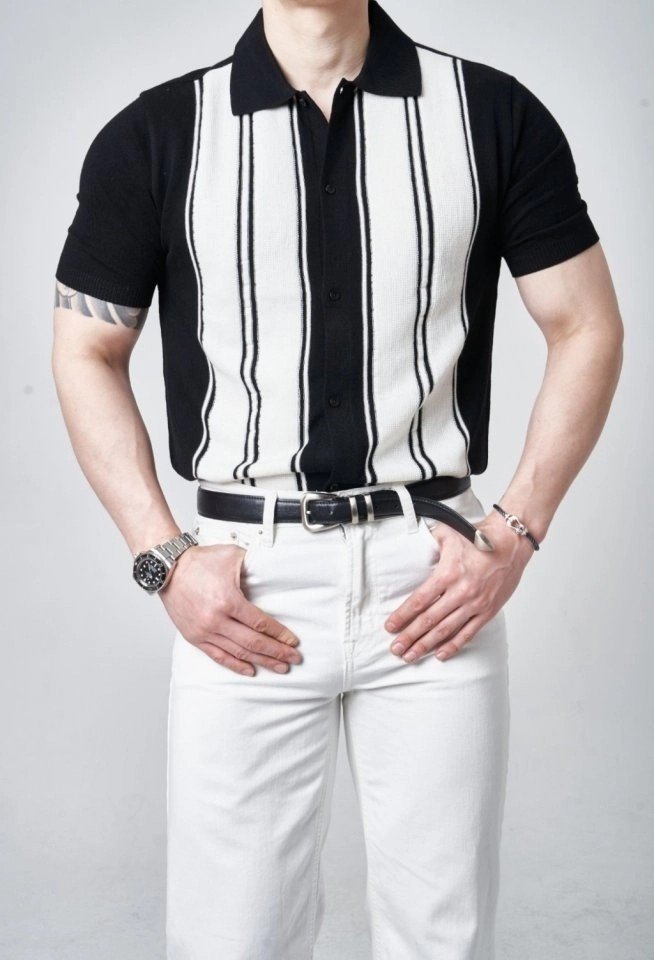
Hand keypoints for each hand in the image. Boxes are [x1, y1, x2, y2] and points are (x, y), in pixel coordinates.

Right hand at [159, 543, 302, 676]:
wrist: (168, 569)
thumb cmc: (199, 561)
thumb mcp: (232, 555)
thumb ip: (254, 565)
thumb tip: (274, 569)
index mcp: (228, 600)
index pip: (260, 623)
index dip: (279, 634)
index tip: (292, 641)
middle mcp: (216, 620)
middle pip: (253, 643)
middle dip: (277, 652)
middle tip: (294, 659)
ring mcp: (204, 631)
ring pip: (238, 653)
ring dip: (261, 661)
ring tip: (279, 667)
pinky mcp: (195, 637)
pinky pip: (218, 656)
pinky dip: (236, 665)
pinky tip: (251, 670)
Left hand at [384, 512, 534, 661]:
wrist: (511, 542)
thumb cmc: (480, 537)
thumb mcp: (448, 533)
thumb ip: (428, 541)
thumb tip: (413, 545)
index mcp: (448, 574)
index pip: (419, 600)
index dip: (403, 616)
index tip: (390, 627)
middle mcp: (460, 592)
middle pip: (429, 620)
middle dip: (409, 636)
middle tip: (395, 648)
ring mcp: (475, 604)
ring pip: (446, 630)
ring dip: (426, 645)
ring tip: (411, 655)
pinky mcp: (488, 611)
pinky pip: (468, 633)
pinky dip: (453, 645)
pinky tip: (440, 654)